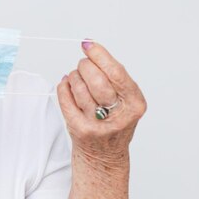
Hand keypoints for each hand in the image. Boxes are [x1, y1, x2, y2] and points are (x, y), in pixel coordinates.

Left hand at [57, 40, 146, 163]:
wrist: (105, 154)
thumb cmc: (114, 121)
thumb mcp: (125, 100)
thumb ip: (113, 76)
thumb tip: (91, 48)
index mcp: (134, 104)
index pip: (116, 73)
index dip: (99, 55)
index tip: (88, 44)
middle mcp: (118, 116)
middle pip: (96, 79)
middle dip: (85, 66)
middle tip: (84, 65)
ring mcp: (98, 124)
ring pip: (79, 87)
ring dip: (74, 77)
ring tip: (78, 79)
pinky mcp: (79, 128)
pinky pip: (65, 98)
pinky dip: (64, 86)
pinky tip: (68, 86)